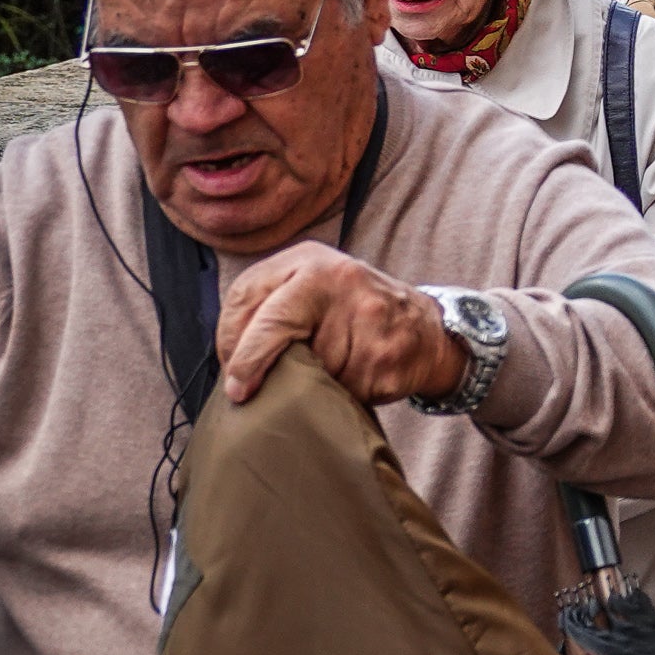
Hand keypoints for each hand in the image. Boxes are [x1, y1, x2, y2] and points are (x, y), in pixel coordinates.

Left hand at [217, 240, 470, 407]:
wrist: (426, 331)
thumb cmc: (351, 315)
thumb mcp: (308, 290)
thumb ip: (268, 308)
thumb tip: (229, 360)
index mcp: (309, 260)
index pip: (249, 297)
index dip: (231, 342)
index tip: (231, 374)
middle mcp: (339, 277)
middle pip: (275, 327)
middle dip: (252, 366)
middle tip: (241, 393)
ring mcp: (367, 314)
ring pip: (307, 364)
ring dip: (304, 381)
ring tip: (325, 369)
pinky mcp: (383, 353)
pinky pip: (340, 387)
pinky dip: (338, 392)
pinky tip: (353, 377)